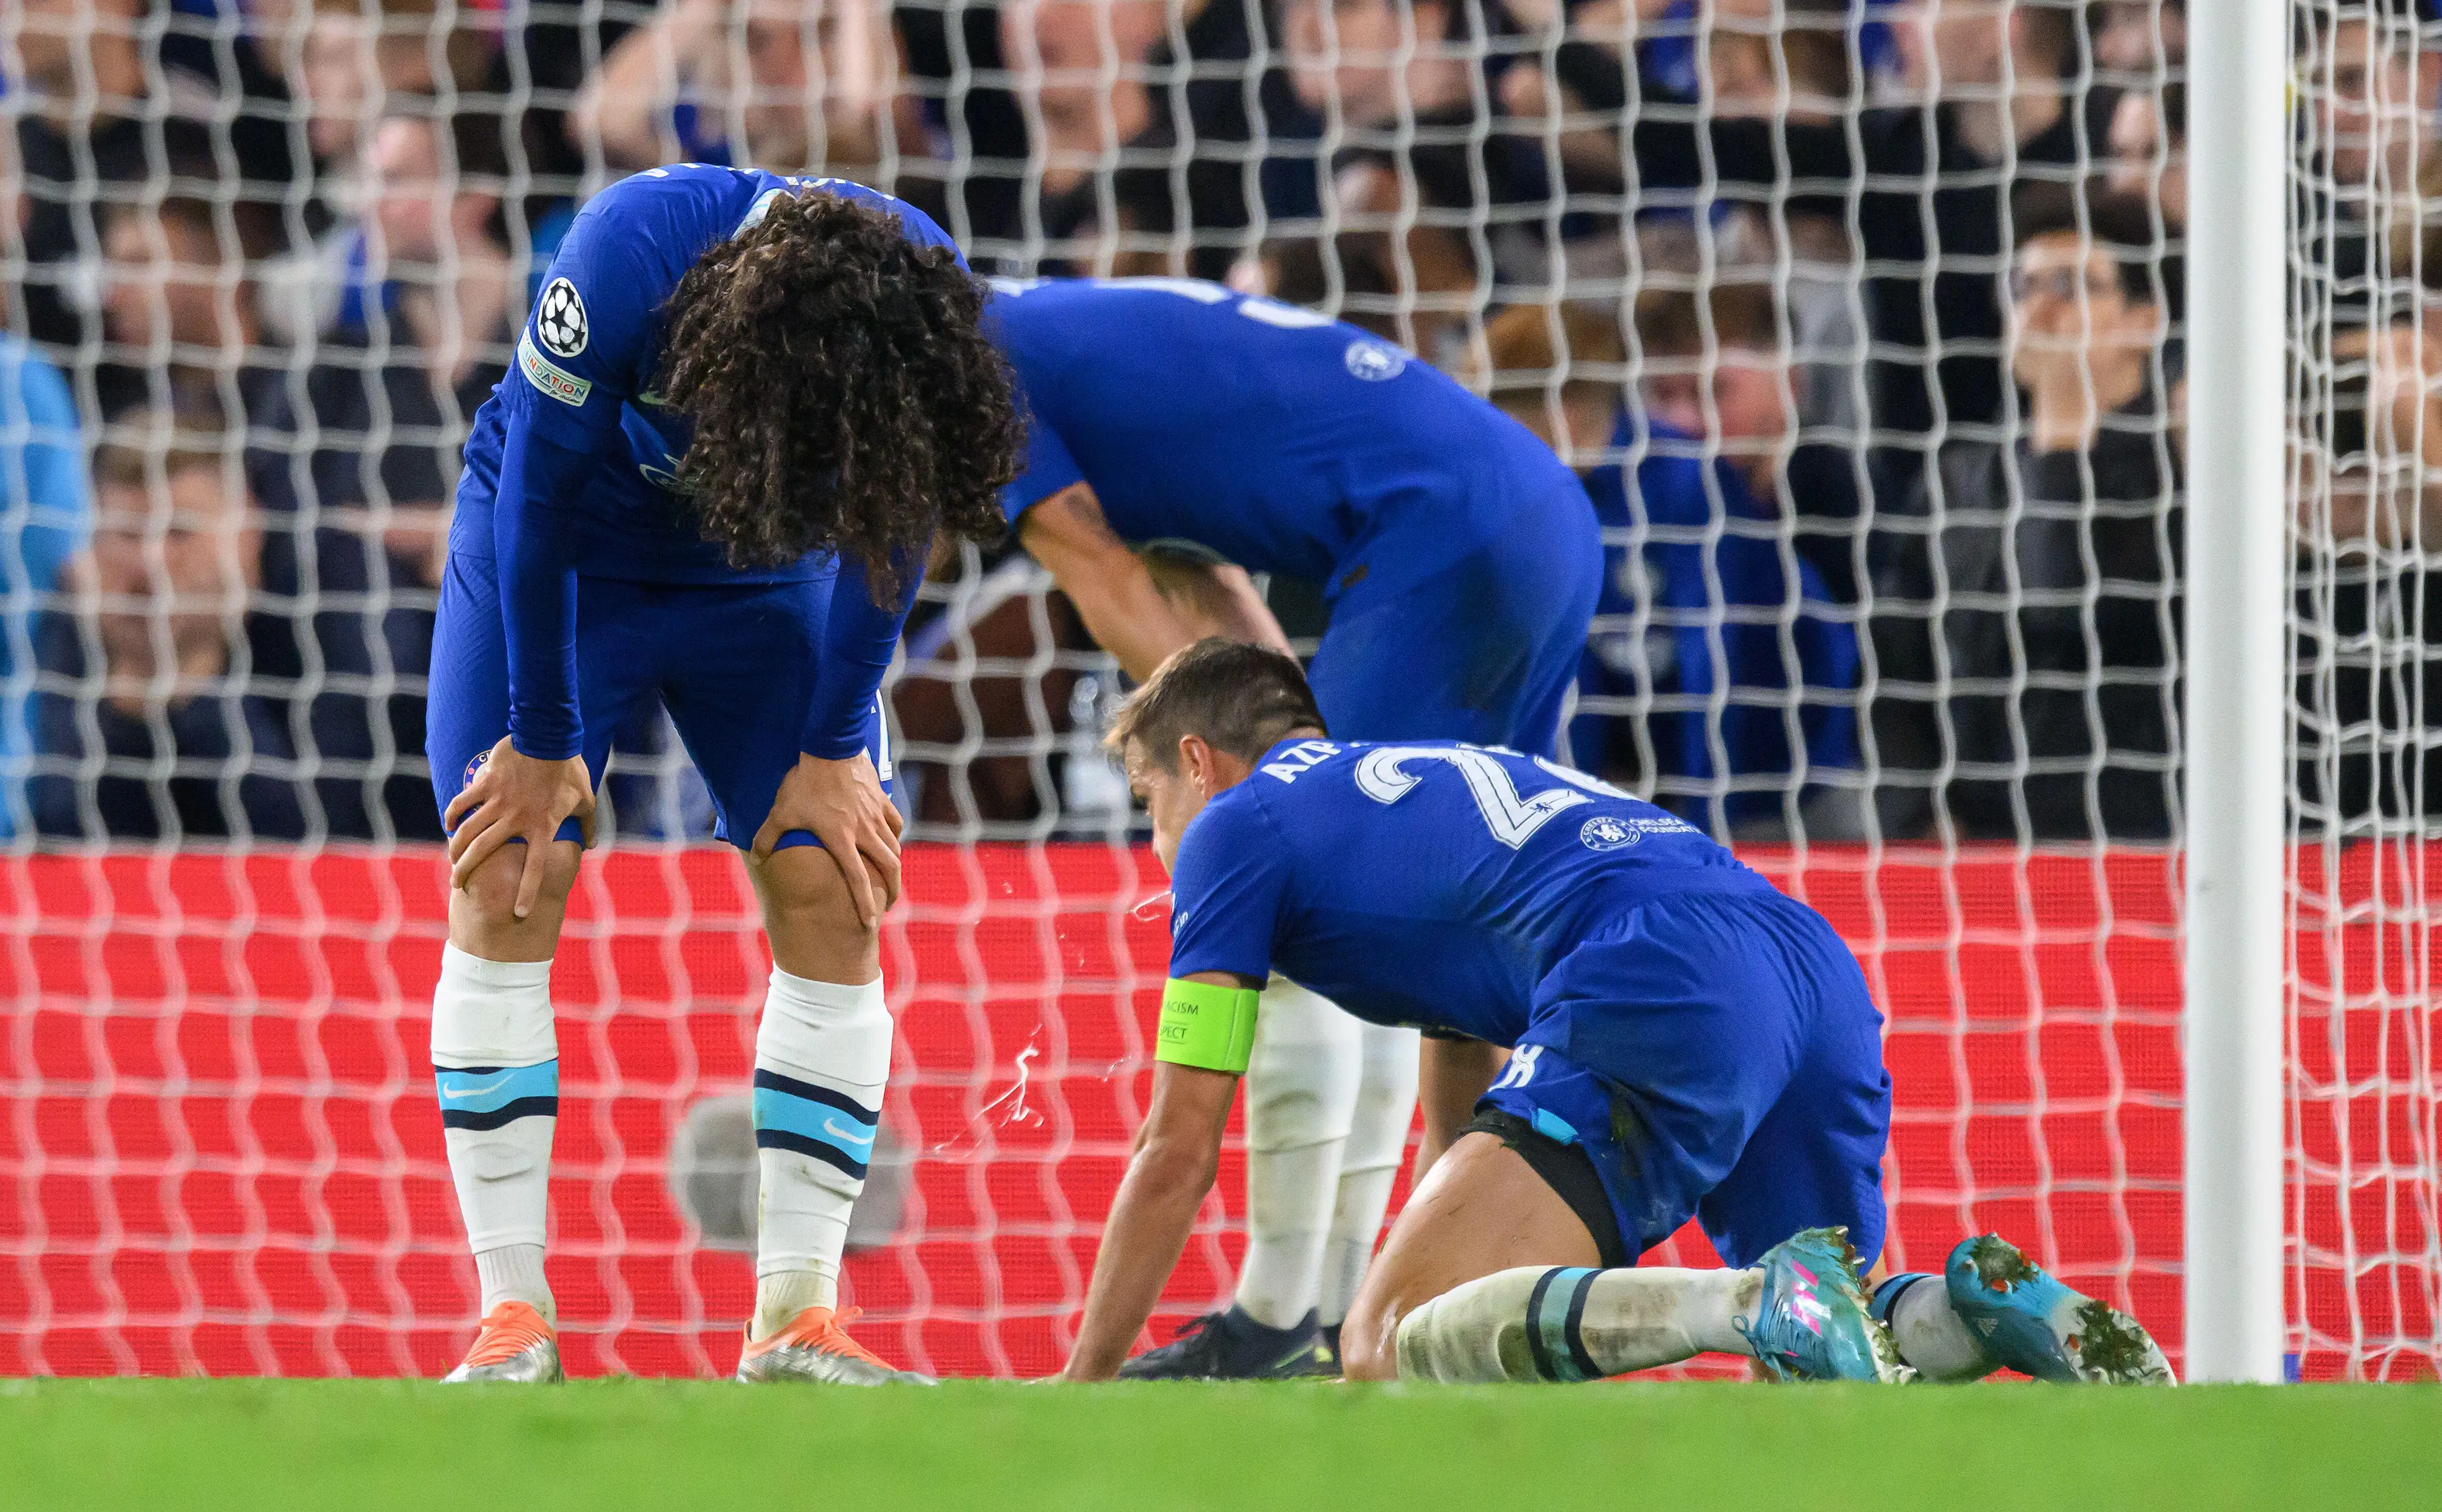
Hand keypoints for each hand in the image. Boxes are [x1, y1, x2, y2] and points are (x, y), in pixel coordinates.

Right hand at [443, 736, 596, 916]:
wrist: (549, 736)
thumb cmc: (569, 770)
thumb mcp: (586, 800)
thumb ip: (586, 826)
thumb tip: (591, 845)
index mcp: (543, 827)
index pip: (534, 867)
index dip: (527, 892)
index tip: (519, 914)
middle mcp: (517, 819)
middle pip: (484, 852)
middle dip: (466, 872)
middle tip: (456, 884)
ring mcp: (499, 802)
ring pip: (468, 831)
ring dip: (455, 849)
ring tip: (451, 860)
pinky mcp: (486, 784)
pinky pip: (462, 803)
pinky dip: (452, 815)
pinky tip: (449, 824)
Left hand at [753, 751, 904, 927]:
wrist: (831, 747)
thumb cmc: (804, 782)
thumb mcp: (781, 811)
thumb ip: (767, 837)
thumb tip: (755, 857)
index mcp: (842, 840)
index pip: (858, 880)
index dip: (865, 904)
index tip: (870, 923)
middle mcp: (864, 832)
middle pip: (889, 868)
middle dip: (892, 891)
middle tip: (887, 905)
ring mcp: (876, 816)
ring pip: (895, 848)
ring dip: (894, 867)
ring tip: (890, 879)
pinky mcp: (882, 801)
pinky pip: (895, 825)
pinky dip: (895, 837)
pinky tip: (891, 841)